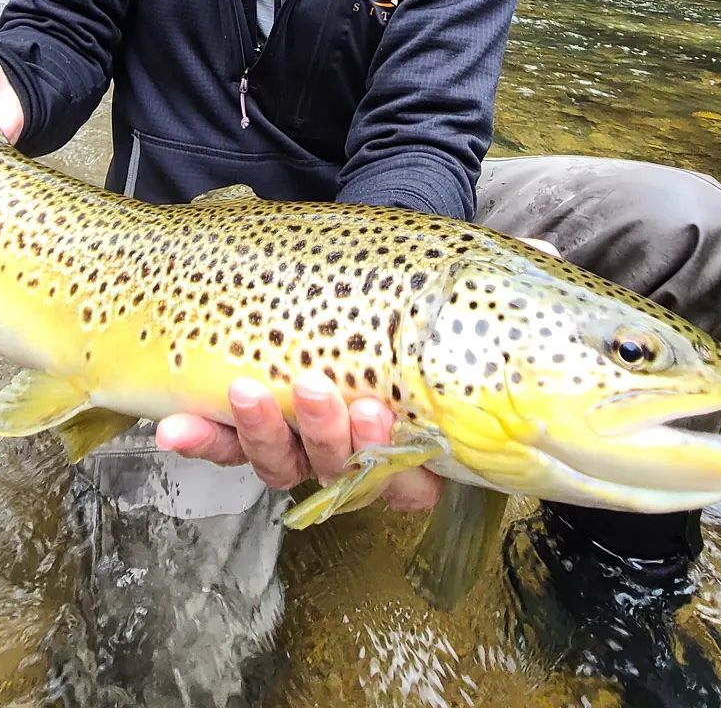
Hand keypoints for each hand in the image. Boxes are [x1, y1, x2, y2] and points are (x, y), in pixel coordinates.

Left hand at [152, 238, 562, 507]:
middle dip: (331, 435)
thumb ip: (494, 270)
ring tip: (249, 389)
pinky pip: (217, 443)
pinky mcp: (237, 419)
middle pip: (338, 465)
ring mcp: (289, 435)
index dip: (399, 465)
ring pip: (277, 460)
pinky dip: (198, 438)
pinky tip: (175, 430)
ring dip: (261, 432)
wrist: (321, 262)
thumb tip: (545, 248)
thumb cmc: (396, 284)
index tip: (389, 419)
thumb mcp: (444, 274)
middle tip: (326, 391)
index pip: (409, 473)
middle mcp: (347, 445)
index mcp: (404, 430)